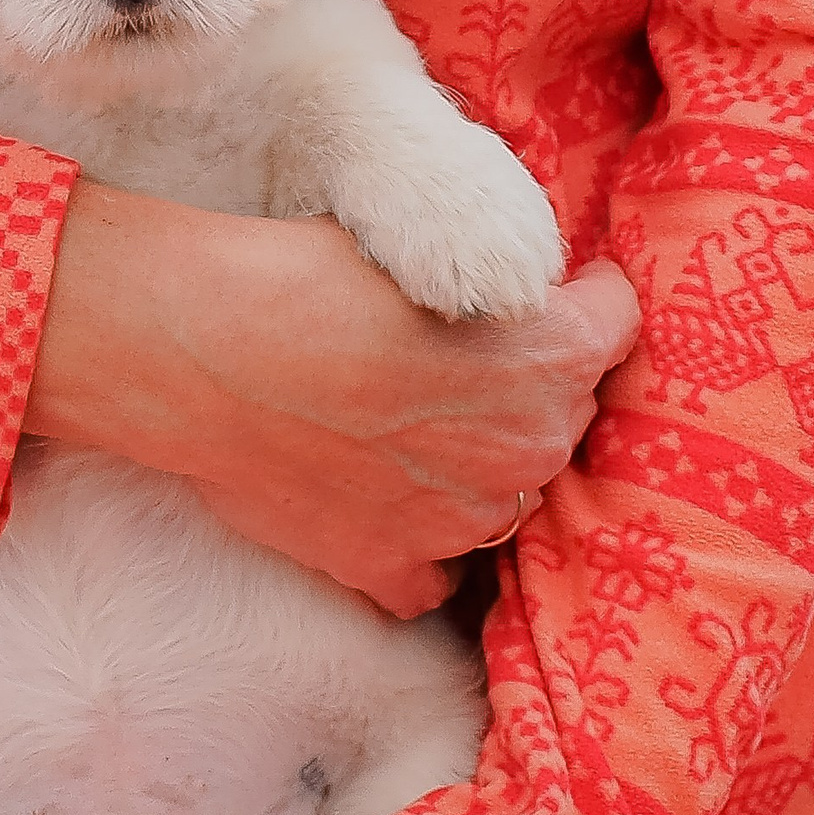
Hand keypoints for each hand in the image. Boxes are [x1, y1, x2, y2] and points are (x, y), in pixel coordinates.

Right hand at [28, 183, 639, 617]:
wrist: (198, 348)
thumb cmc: (297, 275)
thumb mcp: (415, 246)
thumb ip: (486, 287)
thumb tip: (498, 298)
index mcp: (549, 354)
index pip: (615, 321)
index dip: (580, 300)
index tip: (542, 294)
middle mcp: (525, 447)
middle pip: (562, 410)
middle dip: (526, 384)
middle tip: (448, 353)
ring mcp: (460, 519)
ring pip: (504, 489)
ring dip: (473, 459)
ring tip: (397, 418)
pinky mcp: (389, 562)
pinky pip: (435, 568)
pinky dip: (417, 538)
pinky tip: (373, 496)